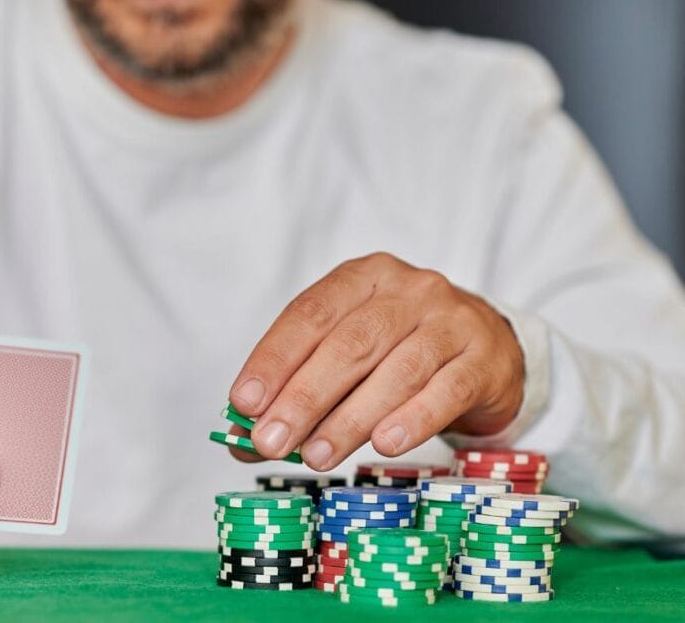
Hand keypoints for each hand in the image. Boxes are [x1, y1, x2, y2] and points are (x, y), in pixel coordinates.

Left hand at [227, 252, 524, 469]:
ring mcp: (451, 320)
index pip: (309, 314)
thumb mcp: (349, 354)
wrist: (488, 348)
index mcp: (363, 278)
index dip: (274, 359)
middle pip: (349, 344)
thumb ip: (299, 389)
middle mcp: (408, 290)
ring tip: (316, 455)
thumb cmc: (401, 351)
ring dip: (350, 418)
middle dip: (304, 397)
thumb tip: (245, 441)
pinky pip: (445, 390)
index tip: (244, 403)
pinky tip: (383, 444)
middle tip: (271, 441)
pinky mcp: (484, 358)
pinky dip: (412, 419)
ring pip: (395, 370)